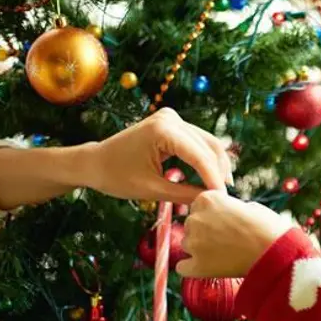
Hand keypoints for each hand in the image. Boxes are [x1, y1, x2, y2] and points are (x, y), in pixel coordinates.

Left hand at [81, 108, 232, 203]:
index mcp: (163, 130)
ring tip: (221, 190)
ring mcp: (172, 118)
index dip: (214, 179)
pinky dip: (205, 161)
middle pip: (209, 146)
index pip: (200, 156)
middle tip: (225, 198)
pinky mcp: (172, 124)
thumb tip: (212, 201)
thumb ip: (185, 194)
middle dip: (219, 172)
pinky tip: (211, 179)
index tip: (224, 200)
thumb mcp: (152, 190)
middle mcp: (171, 118)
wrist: (94, 162)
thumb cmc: (116, 177)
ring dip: (216, 166)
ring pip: (207, 143)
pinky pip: (197, 142)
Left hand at [176, 190, 293, 277]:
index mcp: (207, 199)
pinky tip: (207, 267)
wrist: (276, 252)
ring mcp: (194, 243)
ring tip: (223, 254)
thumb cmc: (269, 227)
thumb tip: (224, 215)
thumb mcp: (250, 206)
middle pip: (191, 225)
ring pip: (187, 245)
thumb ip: (229, 208)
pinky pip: (183, 267)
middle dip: (204, 231)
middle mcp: (196, 218)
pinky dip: (193, 268)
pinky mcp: (197, 266)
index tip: (226, 223)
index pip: (199, 206)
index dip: (213, 215)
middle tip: (226, 239)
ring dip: (200, 248)